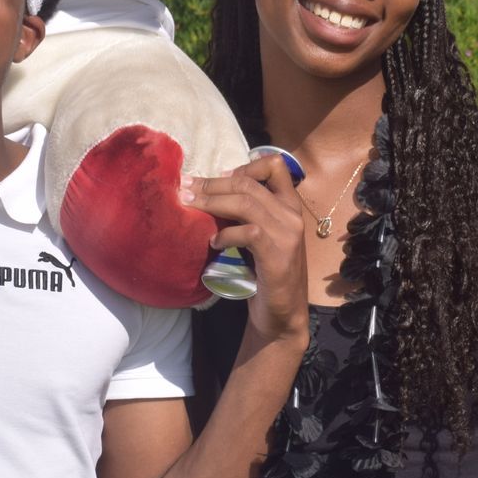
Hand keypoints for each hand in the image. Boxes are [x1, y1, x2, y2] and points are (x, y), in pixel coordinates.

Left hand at [182, 155, 307, 343]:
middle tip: (185, 188)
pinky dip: (226, 234)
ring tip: (190, 206)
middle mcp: (292, 215)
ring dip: (212, 202)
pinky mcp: (278, 256)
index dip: (245, 164)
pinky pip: (248, 233)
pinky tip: (213, 242)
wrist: (282, 313)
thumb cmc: (265, 273)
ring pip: (246, 203)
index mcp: (290, 206)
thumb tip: (210, 193)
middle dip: (212, 184)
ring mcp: (288, 235)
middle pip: (248, 183)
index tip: (220, 176)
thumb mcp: (261, 236)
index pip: (276, 165)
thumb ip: (248, 214)